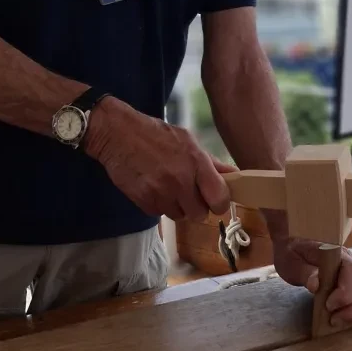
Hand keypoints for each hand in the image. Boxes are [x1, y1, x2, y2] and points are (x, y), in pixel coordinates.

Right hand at [84, 96, 231, 220]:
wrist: (117, 134)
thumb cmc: (155, 134)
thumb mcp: (187, 140)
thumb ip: (210, 162)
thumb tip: (234, 176)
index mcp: (196, 163)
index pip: (219, 199)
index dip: (219, 203)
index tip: (215, 199)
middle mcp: (180, 181)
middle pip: (200, 215)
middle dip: (196, 207)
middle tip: (188, 192)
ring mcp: (161, 193)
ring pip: (179, 216)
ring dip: (176, 206)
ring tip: (167, 185)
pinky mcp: (144, 202)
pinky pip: (160, 213)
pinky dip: (159, 204)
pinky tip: (153, 186)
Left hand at [273, 236, 351, 326]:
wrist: (294, 245)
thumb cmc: (293, 252)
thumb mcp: (292, 261)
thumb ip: (305, 272)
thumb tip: (316, 286)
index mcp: (338, 254)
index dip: (345, 293)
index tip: (328, 306)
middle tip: (333, 320)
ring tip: (337, 321)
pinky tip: (344, 318)